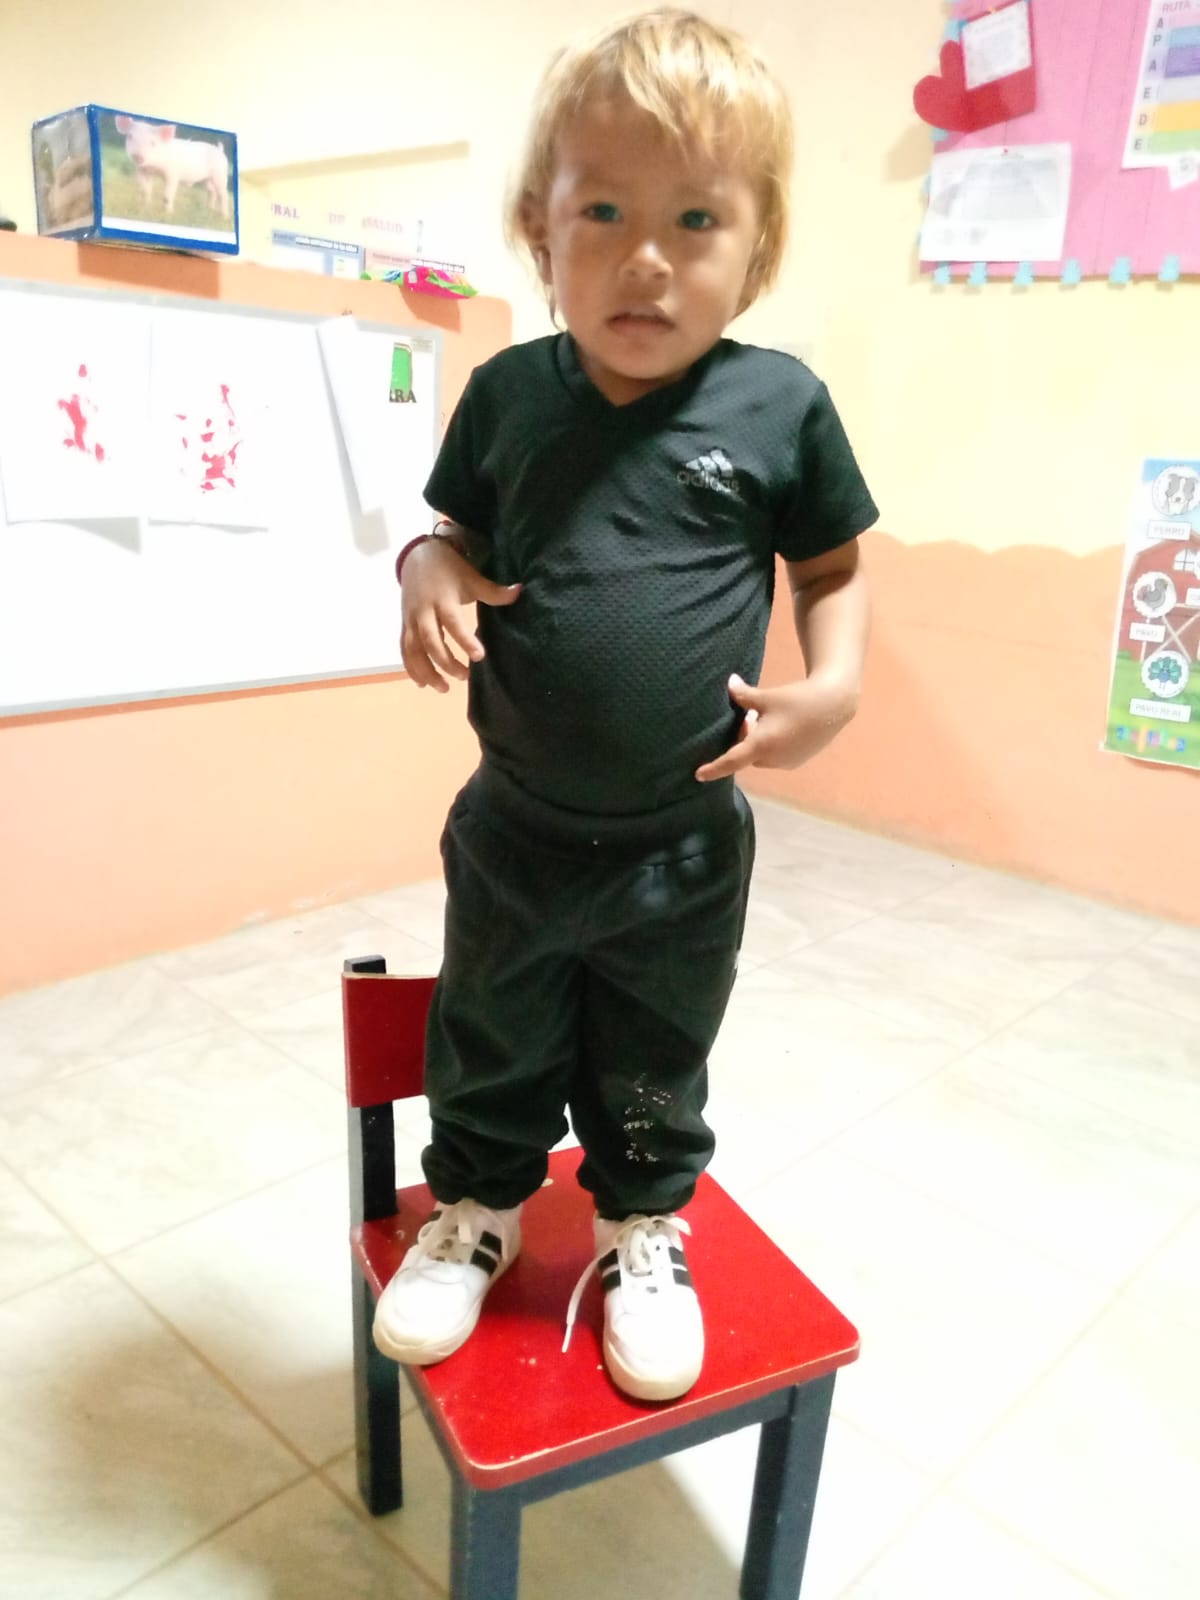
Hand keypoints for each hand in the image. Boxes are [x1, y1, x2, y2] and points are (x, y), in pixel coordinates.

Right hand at [400, 539, 520, 691]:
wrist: (417, 556)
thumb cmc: (449, 569)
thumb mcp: (472, 578)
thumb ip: (494, 591)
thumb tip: (520, 591)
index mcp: (442, 599)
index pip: (453, 623)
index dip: (465, 640)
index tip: (479, 656)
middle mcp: (423, 611)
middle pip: (430, 641)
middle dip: (446, 662)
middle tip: (465, 677)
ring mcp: (410, 619)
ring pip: (413, 650)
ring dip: (426, 671)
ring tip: (443, 689)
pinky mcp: (404, 625)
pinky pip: (404, 650)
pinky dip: (411, 668)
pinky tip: (423, 684)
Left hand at [695, 673, 859, 781]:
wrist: (834, 704)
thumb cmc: (798, 699)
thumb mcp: (767, 697)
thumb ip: (744, 694)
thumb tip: (729, 684)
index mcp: (761, 745)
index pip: (731, 761)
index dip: (714, 768)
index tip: (698, 775)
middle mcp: (772, 759)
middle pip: (747, 754)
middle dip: (744, 738)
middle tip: (749, 716)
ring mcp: (786, 762)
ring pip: (761, 755)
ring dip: (758, 742)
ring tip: (767, 719)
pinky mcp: (798, 760)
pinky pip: (776, 756)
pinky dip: (772, 745)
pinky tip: (783, 726)